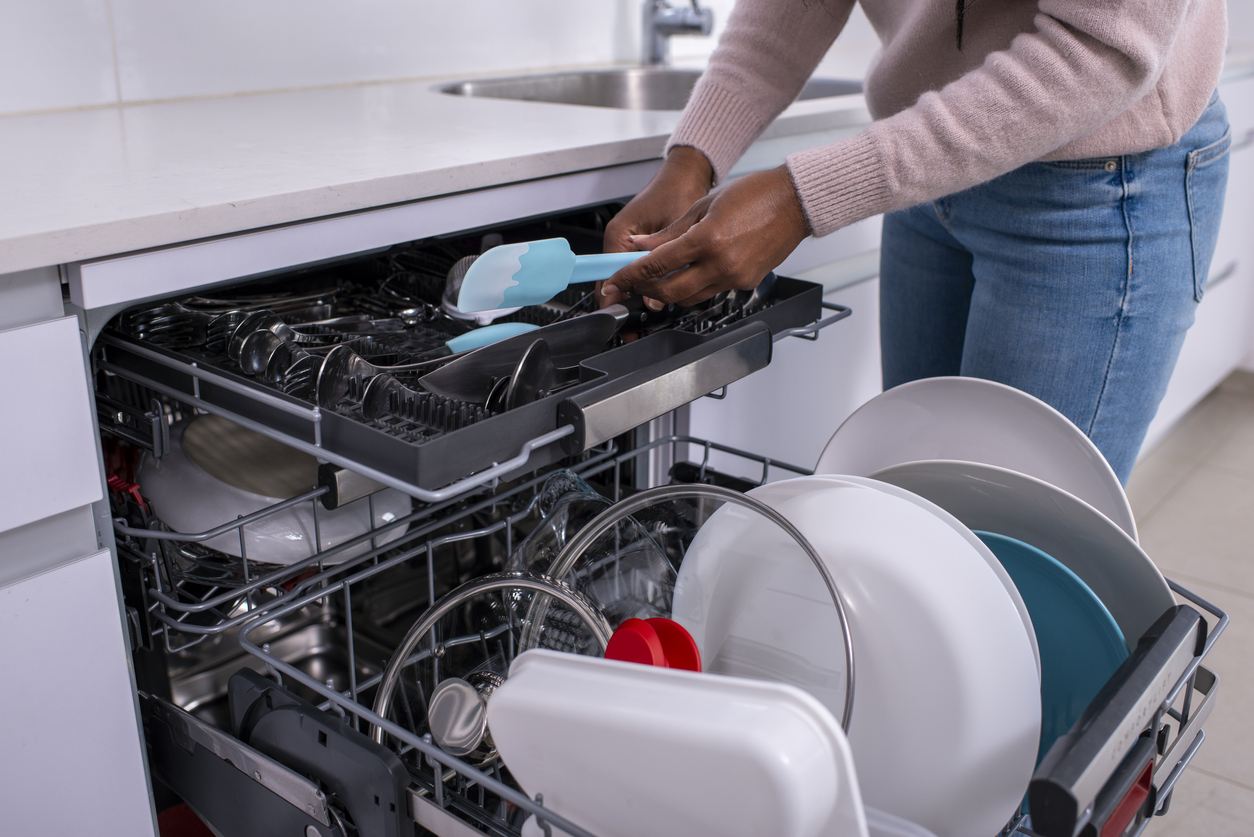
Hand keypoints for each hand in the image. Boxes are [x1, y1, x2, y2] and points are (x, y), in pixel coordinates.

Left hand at [601, 165, 809, 307]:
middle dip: (647, 291)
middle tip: (634, 285)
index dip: (631, 275)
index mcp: (707, 239)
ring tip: (659, 279)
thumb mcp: (704, 205)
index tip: (618, 279)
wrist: (796, 202)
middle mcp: (722, 264)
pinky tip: (692, 272)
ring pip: (691, 297)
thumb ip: (671, 231)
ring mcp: (736, 277)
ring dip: (670, 292)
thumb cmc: (756, 194)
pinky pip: (713, 291)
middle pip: (670, 292)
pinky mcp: (747, 282)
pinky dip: (697, 285)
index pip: (656, 265)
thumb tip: (644, 246)